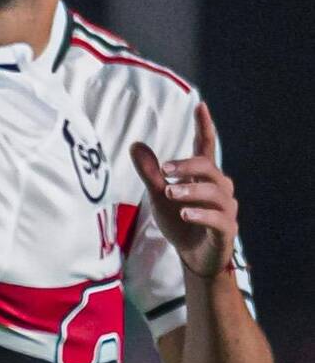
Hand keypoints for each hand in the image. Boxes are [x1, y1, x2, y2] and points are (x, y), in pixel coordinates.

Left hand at [129, 103, 238, 278]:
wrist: (193, 256)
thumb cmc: (179, 221)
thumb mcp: (158, 196)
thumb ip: (150, 172)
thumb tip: (136, 145)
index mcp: (204, 176)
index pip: (206, 146)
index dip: (204, 126)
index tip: (200, 105)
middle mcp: (220, 188)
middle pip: (208, 167)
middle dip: (187, 166)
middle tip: (164, 171)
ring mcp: (226, 209)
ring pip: (215, 192)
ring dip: (191, 190)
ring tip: (170, 193)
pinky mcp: (227, 229)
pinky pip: (219, 218)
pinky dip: (202, 214)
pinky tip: (185, 213)